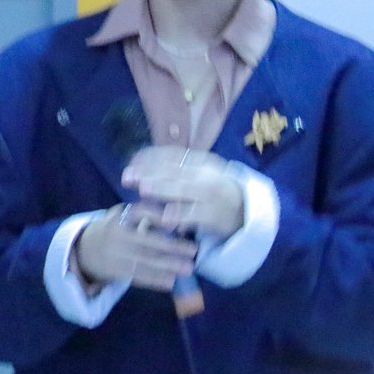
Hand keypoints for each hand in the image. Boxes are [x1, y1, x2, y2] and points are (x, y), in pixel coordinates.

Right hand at [75, 203, 196, 291]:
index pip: (141, 213)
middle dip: (172, 246)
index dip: (159, 217)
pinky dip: (155, 280)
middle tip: (194, 250)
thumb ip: (146, 216)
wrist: (83, 249)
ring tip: (188, 269)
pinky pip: (138, 276)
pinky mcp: (115, 270)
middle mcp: (118, 234)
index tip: (179, 222)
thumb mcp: (123, 215)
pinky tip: (171, 282)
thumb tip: (178, 219)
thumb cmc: (114, 229)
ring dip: (168, 266)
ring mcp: (116, 254)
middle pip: (147, 240)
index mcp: (121, 216)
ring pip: (145, 260)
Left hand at [122, 146, 244, 239]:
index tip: (131, 160)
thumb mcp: (198, 173)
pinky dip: (180, 216)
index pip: (173, 155)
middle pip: (173, 171)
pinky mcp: (212, 216)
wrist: (245, 212)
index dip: (150, 156)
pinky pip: (193, 216)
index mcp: (201, 161)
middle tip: (128, 176)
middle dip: (149, 173)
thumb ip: (173, 168)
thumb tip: (139, 159)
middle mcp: (205, 175)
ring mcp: (209, 196)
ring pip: (182, 191)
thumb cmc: (213, 191)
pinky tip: (166, 218)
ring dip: (162, 189)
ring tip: (143, 189)